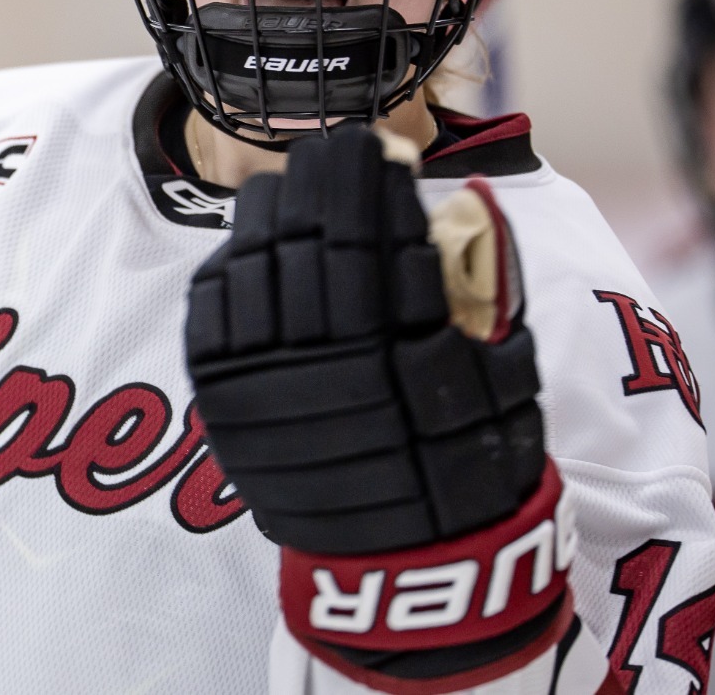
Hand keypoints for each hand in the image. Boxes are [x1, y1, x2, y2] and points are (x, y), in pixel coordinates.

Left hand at [183, 126, 543, 554]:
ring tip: (291, 188)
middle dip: (321, 178)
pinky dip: (226, 266)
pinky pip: (209, 310)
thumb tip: (462, 205)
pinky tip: (247, 247)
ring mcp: (267, 375)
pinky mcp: (223, 400)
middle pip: (308, 232)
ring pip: (252, 260)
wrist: (408, 567)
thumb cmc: (472, 468)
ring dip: (270, 210)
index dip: (372, 176)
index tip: (377, 146)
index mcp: (406, 341)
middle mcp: (330, 353)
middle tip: (332, 150)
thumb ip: (482, 289)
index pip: (376, 227)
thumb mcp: (505, 376)